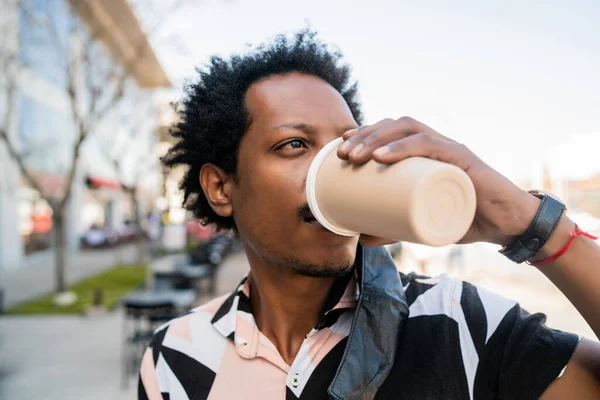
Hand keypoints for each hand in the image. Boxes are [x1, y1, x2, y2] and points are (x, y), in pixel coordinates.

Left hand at [338, 117, 539, 245]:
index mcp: (424, 153)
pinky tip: (382, 156)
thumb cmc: (464, 217)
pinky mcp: (463, 159)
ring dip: (377, 139)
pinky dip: (404, 147)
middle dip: (363, 136)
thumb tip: (361, 238)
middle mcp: (435, 144)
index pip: (389, 132)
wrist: (506, 225)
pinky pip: (431, 145)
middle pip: (393, 126)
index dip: (362, 134)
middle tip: (341, 156)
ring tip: (355, 157)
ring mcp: (449, 149)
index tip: (339, 148)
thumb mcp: (421, 223)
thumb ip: (393, 227)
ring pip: (408, 129)